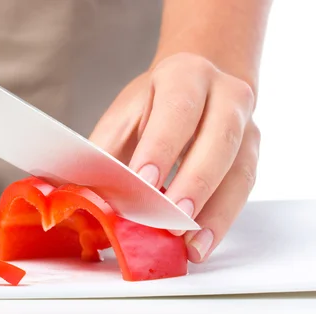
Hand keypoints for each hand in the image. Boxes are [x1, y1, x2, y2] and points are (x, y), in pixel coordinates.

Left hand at [89, 52, 260, 263]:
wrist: (196, 88)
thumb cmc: (153, 105)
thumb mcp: (125, 115)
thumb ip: (104, 151)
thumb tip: (77, 190)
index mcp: (185, 75)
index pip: (177, 109)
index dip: (161, 146)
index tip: (143, 180)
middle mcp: (225, 94)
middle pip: (218, 139)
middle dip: (194, 182)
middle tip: (170, 217)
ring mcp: (246, 125)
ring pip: (238, 170)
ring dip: (214, 212)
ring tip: (189, 244)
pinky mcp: (252, 154)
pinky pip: (242, 190)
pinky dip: (221, 220)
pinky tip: (201, 243)